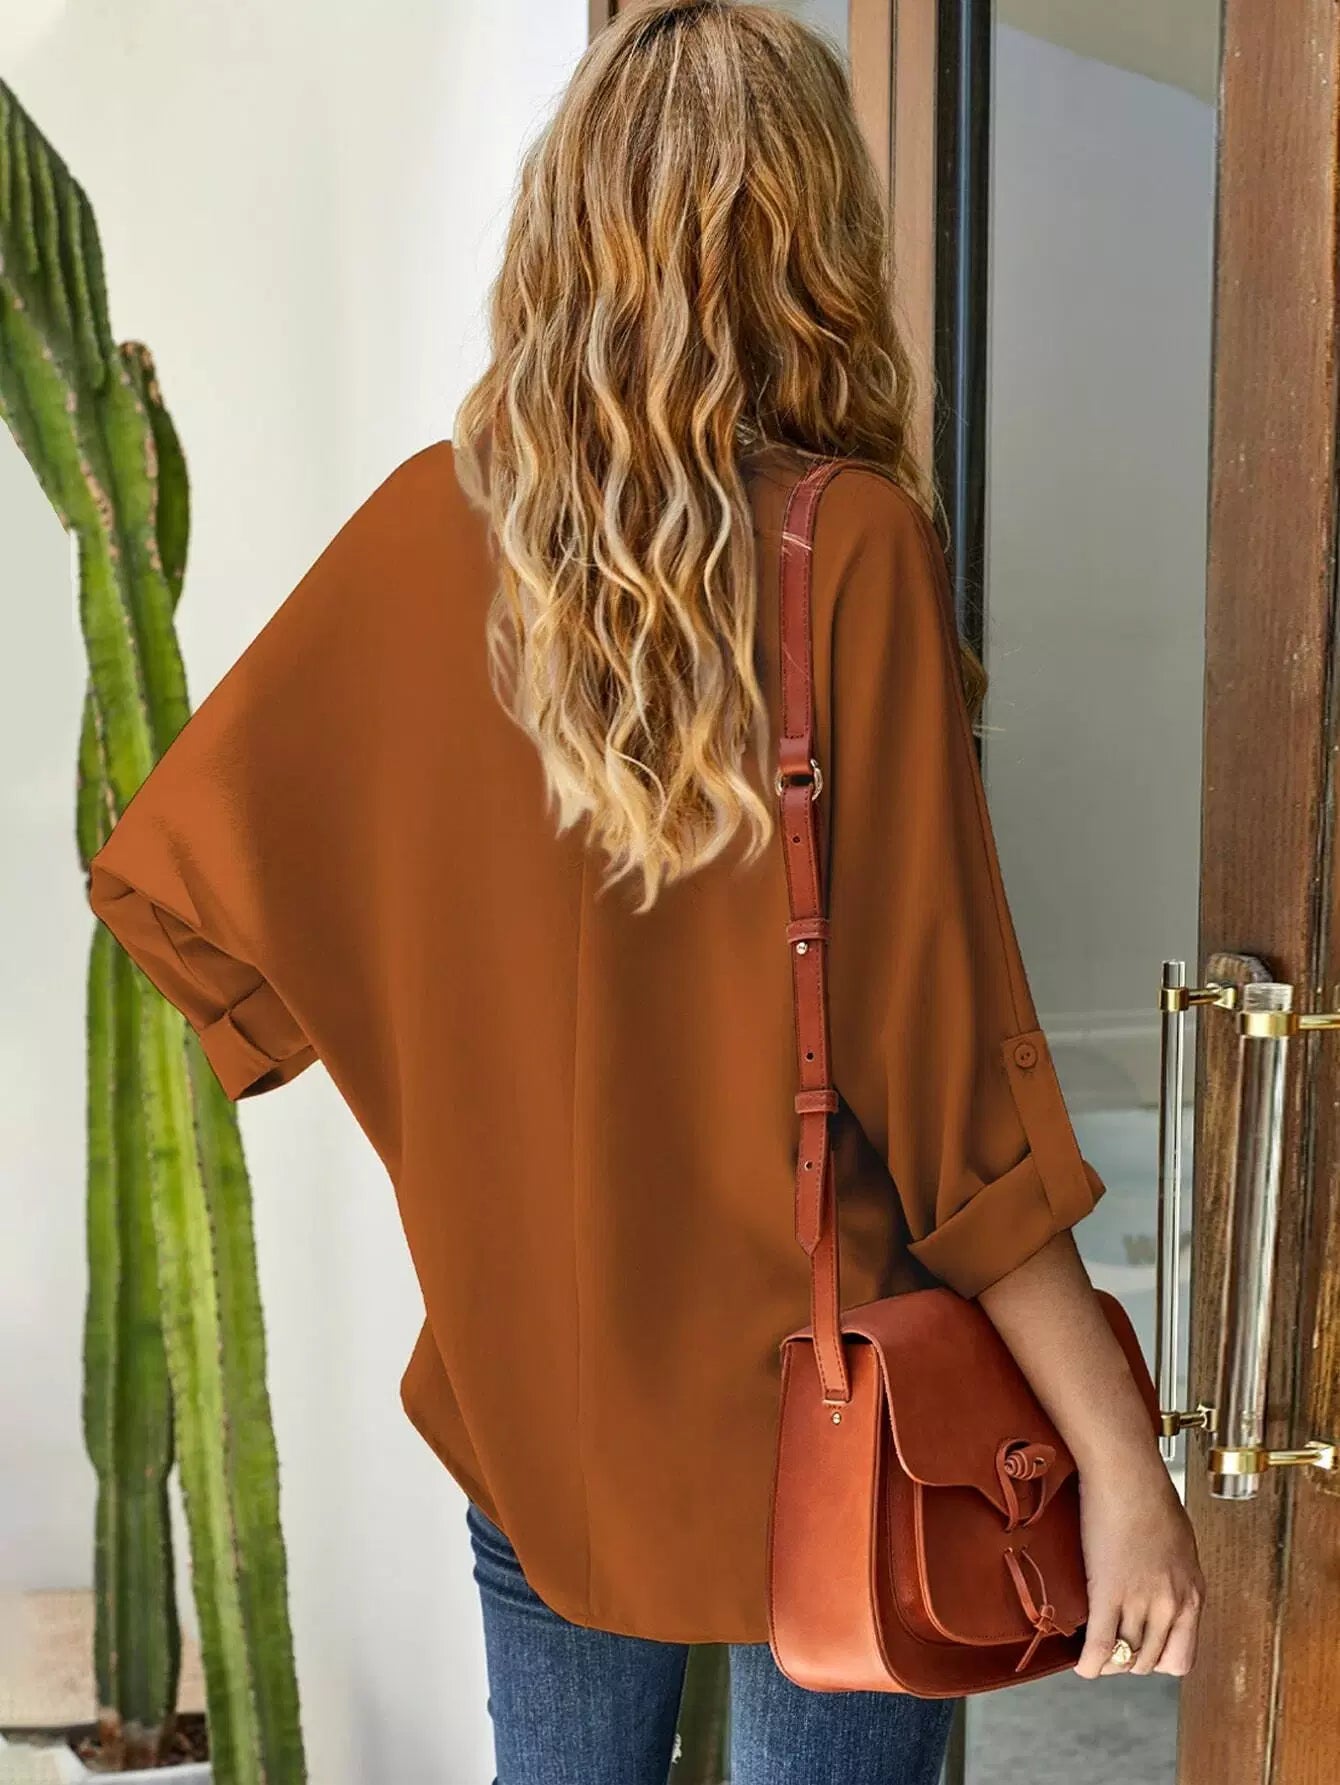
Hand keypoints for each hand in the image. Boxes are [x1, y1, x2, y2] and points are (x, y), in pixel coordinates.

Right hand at [1073, 1455, 1204, 1678]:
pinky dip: (1090, 1663)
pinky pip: (1101, 1645)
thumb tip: (1160, 1586)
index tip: (1140, 1652)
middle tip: (1112, 1651)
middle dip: (1129, 1663)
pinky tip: (1081, 1663)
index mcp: (1192, 1594)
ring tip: (1095, 1655)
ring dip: (1109, 1663)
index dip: (1157, 1661)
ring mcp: (1142, 1602)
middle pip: (1150, 1662)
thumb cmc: (1151, 1495)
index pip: (1181, 1657)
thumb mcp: (1180, 1545)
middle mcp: (1172, 1605)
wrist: (1129, 1474)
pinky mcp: (1110, 1592)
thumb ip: (1174, 1576)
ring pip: (1126, 1658)